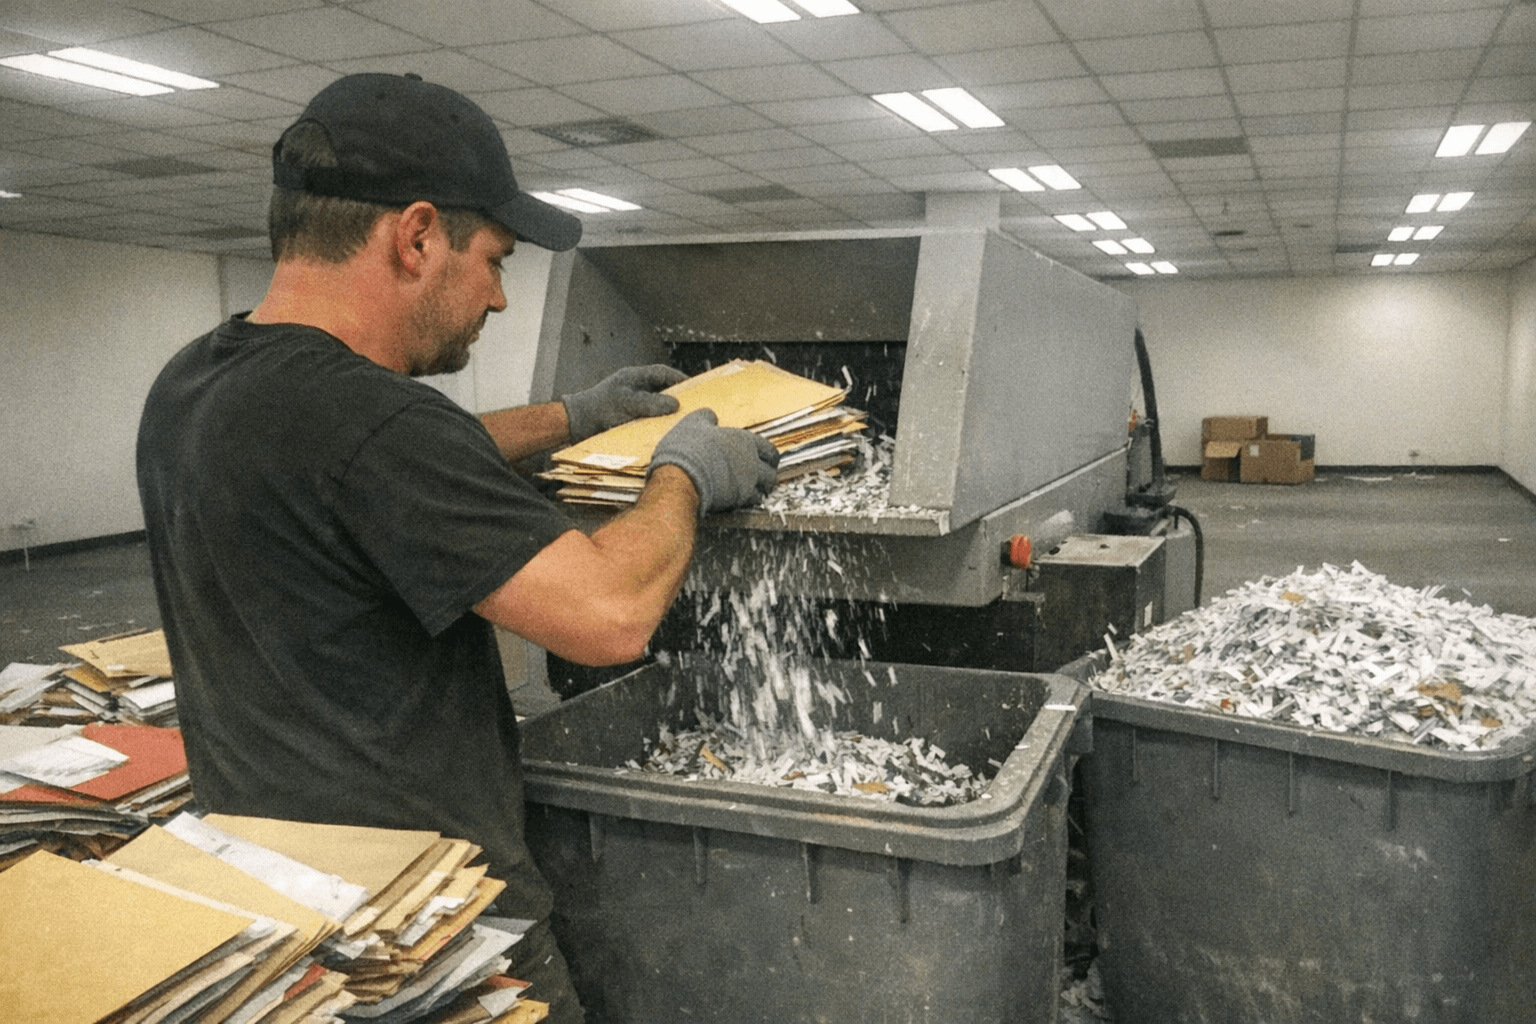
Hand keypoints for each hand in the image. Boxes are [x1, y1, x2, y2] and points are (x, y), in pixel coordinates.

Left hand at [562, 364, 687, 442]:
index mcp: (633, 377)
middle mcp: (633, 387)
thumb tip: (675, 404)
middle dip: (675, 396)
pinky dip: (656, 422)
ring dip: (665, 412)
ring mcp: (630, 402)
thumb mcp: (627, 403)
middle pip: (661, 388)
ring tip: (680, 421)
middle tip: (691, 406)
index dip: (679, 378)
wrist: (577, 424)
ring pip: (655, 404)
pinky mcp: (627, 416)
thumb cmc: (599, 408)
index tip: (694, 388)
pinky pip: (647, 417)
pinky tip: (663, 432)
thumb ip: (651, 402)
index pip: (661, 373)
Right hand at [650, 409, 779, 518]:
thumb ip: (705, 418)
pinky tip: (736, 500)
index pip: (769, 450)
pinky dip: (745, 503)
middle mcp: (751, 462)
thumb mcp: (693, 423)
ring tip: (752, 493)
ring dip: (759, 492)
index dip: (770, 457)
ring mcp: (747, 483)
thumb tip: (710, 415)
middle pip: (771, 473)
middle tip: (762, 479)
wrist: (682, 475)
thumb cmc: (688, 448)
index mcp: (744, 441)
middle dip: (768, 477)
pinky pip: (749, 504)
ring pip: (763, 490)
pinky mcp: (738, 500)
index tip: (768, 460)